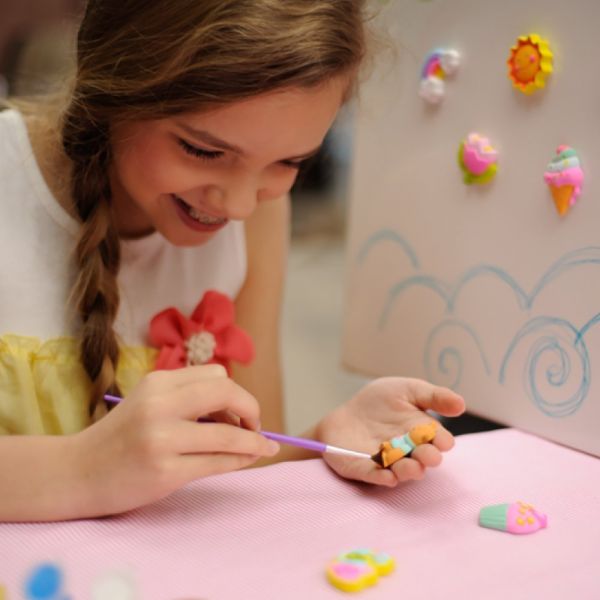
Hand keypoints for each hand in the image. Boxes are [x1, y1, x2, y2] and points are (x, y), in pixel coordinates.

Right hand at [72, 365, 279, 514]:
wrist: (76, 472)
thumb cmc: (120, 438)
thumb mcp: (149, 403)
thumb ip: (189, 399)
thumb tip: (243, 413)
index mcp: (158, 382)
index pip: (217, 375)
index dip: (237, 393)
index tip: (240, 412)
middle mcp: (160, 404)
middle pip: (227, 392)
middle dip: (252, 409)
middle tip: (256, 427)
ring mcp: (161, 438)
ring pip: (228, 433)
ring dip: (253, 441)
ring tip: (261, 447)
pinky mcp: (165, 471)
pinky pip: (218, 462)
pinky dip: (241, 460)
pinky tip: (247, 460)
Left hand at [315, 377, 464, 486]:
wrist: (345, 414)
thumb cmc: (379, 402)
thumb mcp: (406, 390)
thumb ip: (434, 396)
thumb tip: (462, 404)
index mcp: (421, 432)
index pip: (437, 440)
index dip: (441, 441)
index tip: (443, 440)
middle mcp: (408, 451)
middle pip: (422, 458)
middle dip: (427, 457)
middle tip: (429, 456)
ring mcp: (387, 462)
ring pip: (402, 471)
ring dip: (408, 470)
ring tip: (412, 467)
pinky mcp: (364, 469)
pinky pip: (374, 476)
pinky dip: (381, 477)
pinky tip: (387, 477)